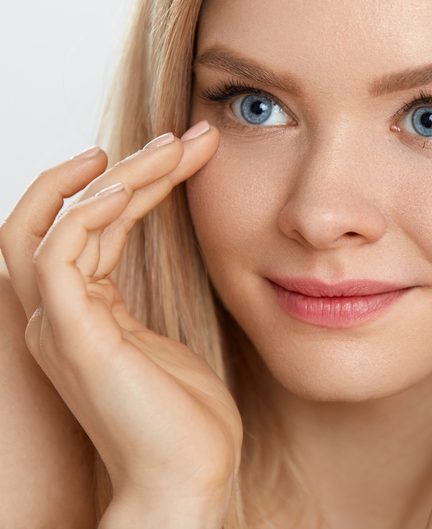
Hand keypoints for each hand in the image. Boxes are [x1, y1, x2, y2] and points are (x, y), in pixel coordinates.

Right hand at [0, 123, 240, 525]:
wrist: (187, 479)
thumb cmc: (188, 420)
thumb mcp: (174, 339)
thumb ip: (157, 298)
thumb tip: (186, 256)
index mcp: (88, 314)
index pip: (96, 226)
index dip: (137, 181)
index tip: (187, 149)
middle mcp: (64, 314)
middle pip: (73, 213)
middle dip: (131, 166)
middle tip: (188, 135)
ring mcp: (62, 325)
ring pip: (64, 222)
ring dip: (119, 176)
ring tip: (175, 146)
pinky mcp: (73, 336)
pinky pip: (58, 256)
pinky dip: (86, 214)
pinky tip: (130, 185)